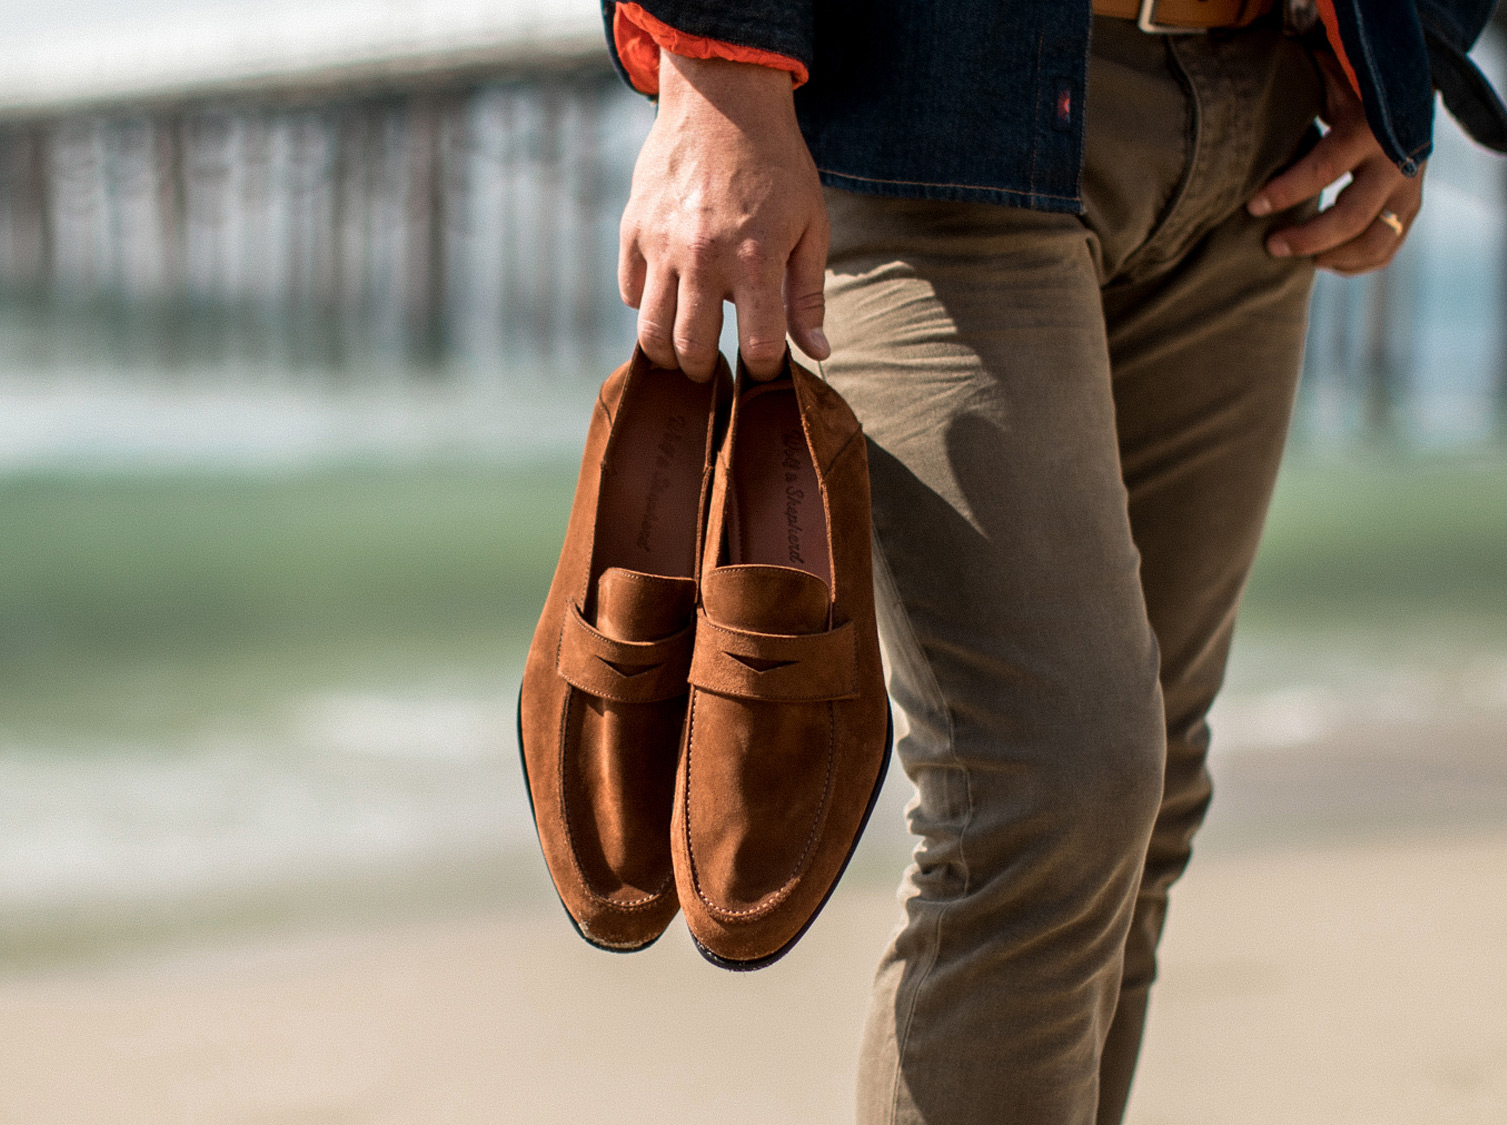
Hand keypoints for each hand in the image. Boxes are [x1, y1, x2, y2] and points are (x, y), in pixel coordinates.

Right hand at [619, 52, 829, 380]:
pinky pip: (631, 291)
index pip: (758, 347)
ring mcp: (662, 244)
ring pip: (651, 332)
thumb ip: (808, 295)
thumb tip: (818, 353)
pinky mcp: (634, 229)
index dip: (764, 368)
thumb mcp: (809, 227)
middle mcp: (703, 258)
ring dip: (668, 354)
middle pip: (693, 350)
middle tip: (714, 370)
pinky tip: (667, 299)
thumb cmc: (777, 166)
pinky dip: (647, 306)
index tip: (764, 367)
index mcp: (755, 260)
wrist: (724, 101)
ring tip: (683, 353)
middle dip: (706, 373)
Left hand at [1246, 50, 1423, 274]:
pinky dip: (1356, 263)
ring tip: (1300, 260)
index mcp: (1368, 128)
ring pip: (1376, 241)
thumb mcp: (1329, 79)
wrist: (1408, 92)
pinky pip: (1388, 247)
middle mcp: (1395, 162)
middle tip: (1272, 246)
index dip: (1286, 192)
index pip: (1324, 169)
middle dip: (1307, 238)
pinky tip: (1325, 261)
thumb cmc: (1351, 86)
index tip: (1253, 207)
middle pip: (1351, 217)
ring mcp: (1409, 187)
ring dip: (1334, 257)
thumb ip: (1300, 89)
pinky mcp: (1412, 204)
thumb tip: (1246, 80)